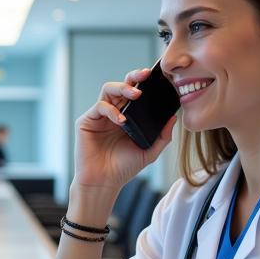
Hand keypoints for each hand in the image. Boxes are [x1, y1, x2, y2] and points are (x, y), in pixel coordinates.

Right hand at [74, 66, 177, 191]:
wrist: (103, 183)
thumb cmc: (124, 168)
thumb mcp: (149, 151)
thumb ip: (162, 136)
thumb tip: (173, 117)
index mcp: (127, 117)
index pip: (135, 93)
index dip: (143, 83)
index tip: (157, 77)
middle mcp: (113, 113)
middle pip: (121, 85)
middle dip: (133, 77)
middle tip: (145, 75)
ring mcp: (99, 116)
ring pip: (108, 89)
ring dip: (123, 88)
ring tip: (136, 94)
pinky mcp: (86, 121)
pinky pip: (99, 106)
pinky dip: (111, 110)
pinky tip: (121, 121)